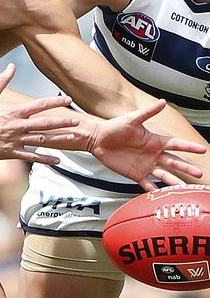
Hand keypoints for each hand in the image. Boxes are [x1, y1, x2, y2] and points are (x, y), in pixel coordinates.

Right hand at [0, 64, 80, 163]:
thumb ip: (2, 80)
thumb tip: (11, 65)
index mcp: (13, 111)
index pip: (38, 105)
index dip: (54, 102)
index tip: (67, 99)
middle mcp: (17, 126)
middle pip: (44, 123)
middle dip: (62, 122)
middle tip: (77, 121)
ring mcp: (14, 140)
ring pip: (41, 140)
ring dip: (58, 139)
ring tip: (72, 138)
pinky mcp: (10, 153)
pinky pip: (31, 157)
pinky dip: (45, 159)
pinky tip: (57, 160)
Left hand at [86, 98, 205, 189]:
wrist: (97, 139)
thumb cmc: (114, 127)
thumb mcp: (132, 119)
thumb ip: (147, 112)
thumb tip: (163, 101)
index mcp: (155, 141)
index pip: (176, 144)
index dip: (189, 147)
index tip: (202, 149)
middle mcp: (153, 154)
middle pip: (174, 162)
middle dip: (186, 167)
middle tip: (199, 173)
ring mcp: (145, 165)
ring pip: (164, 174)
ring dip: (175, 181)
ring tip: (185, 187)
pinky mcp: (135, 174)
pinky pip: (147, 184)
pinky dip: (154, 190)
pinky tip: (163, 195)